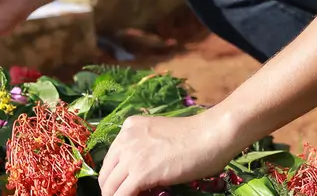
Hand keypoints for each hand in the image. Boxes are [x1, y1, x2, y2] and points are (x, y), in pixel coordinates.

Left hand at [97, 113, 243, 195]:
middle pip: (106, 174)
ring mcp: (131, 155)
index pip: (110, 160)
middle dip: (112, 191)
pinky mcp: (140, 172)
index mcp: (129, 128)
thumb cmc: (196, 136)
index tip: (123, 188)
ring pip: (110, 187)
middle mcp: (125, 139)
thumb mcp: (160, 136)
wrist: (211, 135)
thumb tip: (138, 175)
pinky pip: (121, 195)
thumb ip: (145, 149)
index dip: (114, 178)